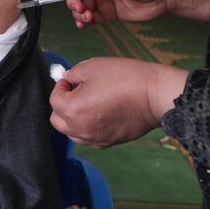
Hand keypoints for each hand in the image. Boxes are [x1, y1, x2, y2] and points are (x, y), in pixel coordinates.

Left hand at [49, 57, 188, 148]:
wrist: (155, 95)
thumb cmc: (126, 78)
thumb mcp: (93, 66)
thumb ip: (73, 74)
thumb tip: (67, 79)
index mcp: (73, 109)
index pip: (54, 99)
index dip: (61, 85)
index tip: (72, 79)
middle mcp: (80, 129)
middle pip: (57, 120)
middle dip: (62, 105)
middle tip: (76, 90)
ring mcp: (95, 138)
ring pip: (72, 132)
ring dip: (73, 118)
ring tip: (90, 102)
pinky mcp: (108, 142)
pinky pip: (89, 137)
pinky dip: (88, 127)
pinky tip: (101, 112)